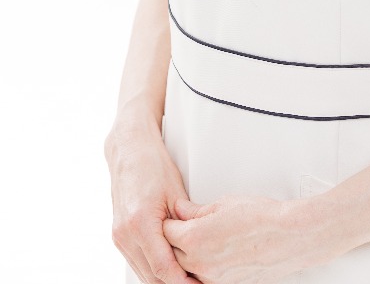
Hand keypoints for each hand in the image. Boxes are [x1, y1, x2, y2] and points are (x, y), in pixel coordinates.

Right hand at [106, 119, 191, 282]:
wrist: (129, 149)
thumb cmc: (154, 165)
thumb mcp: (176, 194)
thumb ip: (185, 226)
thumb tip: (200, 251)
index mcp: (140, 223)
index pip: (163, 268)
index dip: (183, 282)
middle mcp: (125, 235)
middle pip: (152, 276)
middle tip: (200, 282)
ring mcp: (119, 237)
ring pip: (143, 273)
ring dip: (164, 279)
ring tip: (190, 277)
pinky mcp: (118, 236)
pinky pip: (137, 261)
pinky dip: (153, 268)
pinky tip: (173, 267)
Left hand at [162, 193, 309, 283]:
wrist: (288, 237)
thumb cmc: (260, 216)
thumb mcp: (223, 204)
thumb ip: (195, 211)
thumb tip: (180, 210)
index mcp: (195, 238)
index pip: (166, 232)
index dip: (170, 221)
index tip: (175, 216)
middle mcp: (199, 263)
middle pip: (172, 253)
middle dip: (175, 240)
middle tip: (185, 226)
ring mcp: (211, 278)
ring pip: (186, 269)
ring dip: (187, 256)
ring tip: (201, 240)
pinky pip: (202, 278)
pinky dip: (202, 268)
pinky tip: (212, 254)